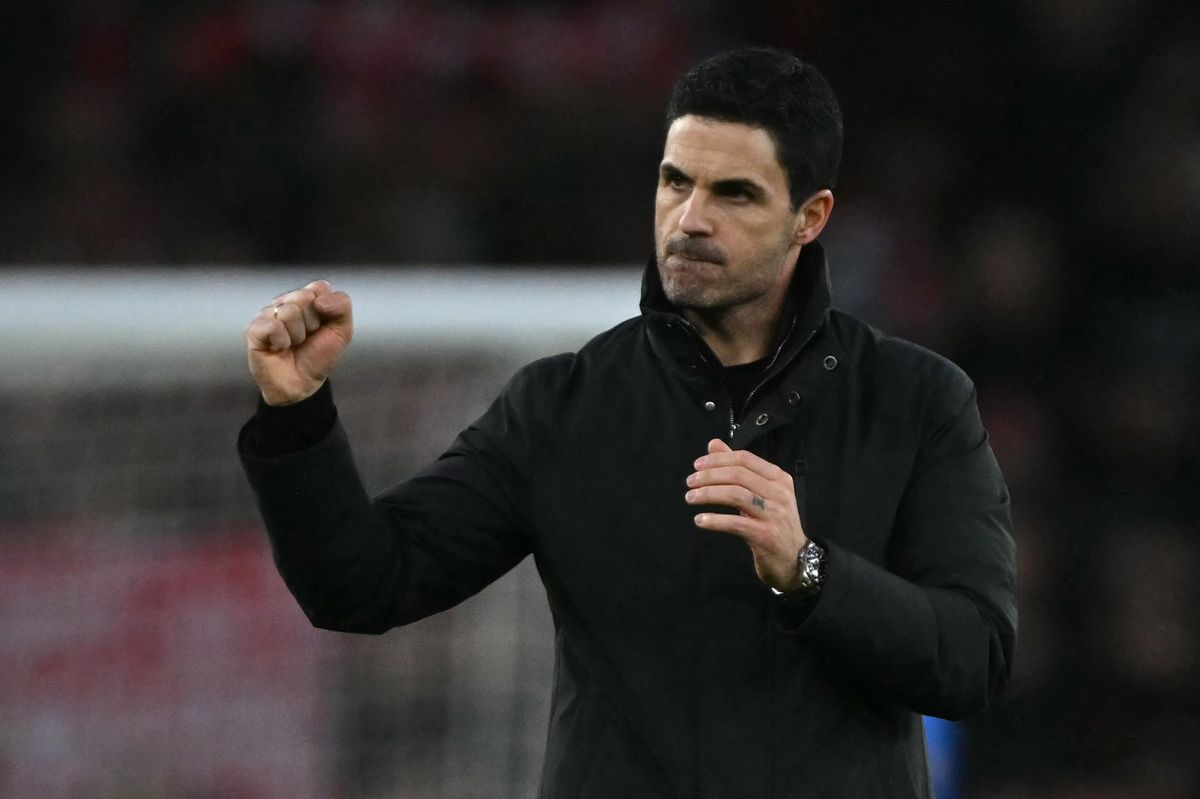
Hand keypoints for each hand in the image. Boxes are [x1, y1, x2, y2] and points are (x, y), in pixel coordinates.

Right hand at [245, 280, 352, 405]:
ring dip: (298, 335)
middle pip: (304, 297)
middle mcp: (285, 302)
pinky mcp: (254, 330)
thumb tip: (319, 299)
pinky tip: (280, 348)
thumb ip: (341, 306)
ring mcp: (268, 314)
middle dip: (313, 323)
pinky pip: (273, 326)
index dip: (326, 310)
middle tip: (307, 338)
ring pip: (289, 311)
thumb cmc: (319, 356)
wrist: (303, 384)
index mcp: (306, 299)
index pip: (319, 287)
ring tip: (293, 344)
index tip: (322, 326)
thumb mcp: (342, 331)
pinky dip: (282, 342)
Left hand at [685, 439, 808, 591]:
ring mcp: (774, 514)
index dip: (718, 459)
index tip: (697, 466)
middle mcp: (779, 493)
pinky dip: (714, 520)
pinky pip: (735, 523)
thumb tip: (714, 444)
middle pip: (737, 475)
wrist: (794, 558)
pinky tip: (700, 520)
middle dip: (709, 476)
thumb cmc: (774, 522)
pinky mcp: (766, 535)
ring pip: (735, 495)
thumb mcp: (761, 492)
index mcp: (778, 478)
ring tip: (691, 497)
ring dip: (708, 494)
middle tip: (690, 482)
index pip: (744, 459)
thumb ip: (738, 468)